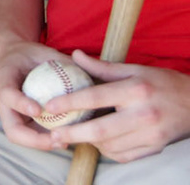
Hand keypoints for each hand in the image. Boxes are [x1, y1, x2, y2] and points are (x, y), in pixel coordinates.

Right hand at [0, 38, 73, 150]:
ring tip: (64, 143)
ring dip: (42, 144)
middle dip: (33, 139)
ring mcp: (12, 114)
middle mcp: (4, 102)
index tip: (38, 110)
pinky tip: (66, 140)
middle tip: (56, 138)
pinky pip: (31, 137)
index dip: (21, 104)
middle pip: (12, 129)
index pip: (7, 94)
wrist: (14, 60)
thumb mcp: (43, 51)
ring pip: (21, 138)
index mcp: (5, 79)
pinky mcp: (22, 122)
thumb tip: (89, 67)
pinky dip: (46, 141)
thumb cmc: (31, 55)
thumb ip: (62, 61)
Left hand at [46, 50, 189, 160]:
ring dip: (89, 143)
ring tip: (73, 136)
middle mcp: (144, 114)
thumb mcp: (135, 69)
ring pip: (111, 146)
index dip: (69, 103)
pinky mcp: (157, 148)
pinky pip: (125, 155)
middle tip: (53, 134)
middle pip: (101, 130)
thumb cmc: (162, 83)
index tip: (49, 107)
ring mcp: (152, 134)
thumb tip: (74, 56)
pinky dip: (108, 151)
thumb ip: (103, 67)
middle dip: (73, 134)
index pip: (96, 97)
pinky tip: (98, 143)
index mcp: (135, 90)